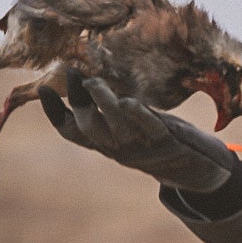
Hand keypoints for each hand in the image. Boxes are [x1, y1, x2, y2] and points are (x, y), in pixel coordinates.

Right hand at [38, 69, 238, 192]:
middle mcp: (120, 148)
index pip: (73, 132)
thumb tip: (87, 82)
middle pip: (90, 128)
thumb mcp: (130, 127)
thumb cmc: (159, 141)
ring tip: (93, 81)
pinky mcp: (168, 144)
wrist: (198, 170)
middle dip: (77, 101)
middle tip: (71, 73)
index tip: (42, 89)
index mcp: (108, 144)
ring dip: (103, 104)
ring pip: (117, 128)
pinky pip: (151, 129)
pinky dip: (139, 117)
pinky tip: (128, 101)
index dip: (56, 113)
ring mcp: (143, 148)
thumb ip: (110, 110)